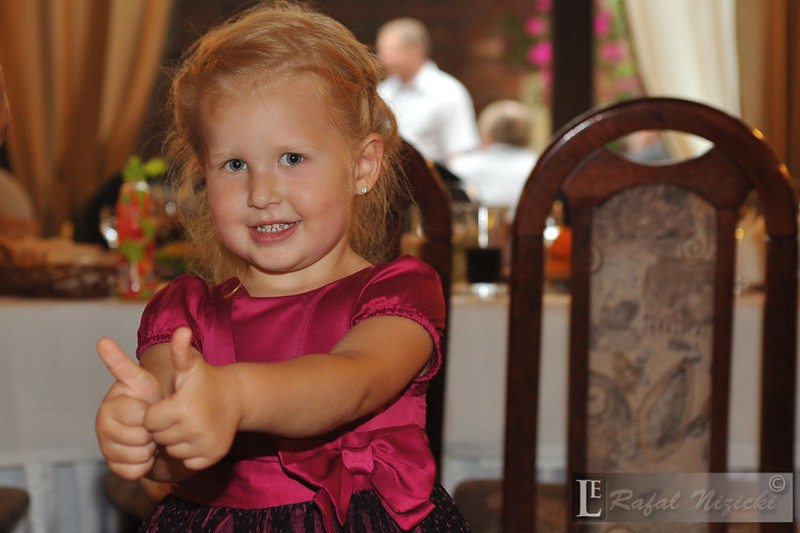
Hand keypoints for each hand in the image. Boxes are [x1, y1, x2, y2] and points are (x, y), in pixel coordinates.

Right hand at [96, 337, 163, 479]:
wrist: (157, 423)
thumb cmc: (149, 398)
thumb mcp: (143, 379)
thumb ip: (125, 363)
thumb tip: (101, 340)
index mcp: (110, 404)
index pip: (138, 414)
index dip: (151, 413)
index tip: (149, 405)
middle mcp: (103, 426)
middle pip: (139, 437)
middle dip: (152, 431)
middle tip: (152, 423)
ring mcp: (106, 447)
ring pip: (137, 455)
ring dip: (150, 448)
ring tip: (149, 436)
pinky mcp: (113, 466)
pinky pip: (134, 471)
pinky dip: (144, 464)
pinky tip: (144, 452)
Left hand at [145, 327, 242, 470]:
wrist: (236, 397)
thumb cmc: (206, 380)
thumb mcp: (191, 365)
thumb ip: (180, 351)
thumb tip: (181, 330)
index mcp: (182, 408)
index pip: (149, 421)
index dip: (156, 412)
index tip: (169, 403)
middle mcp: (194, 429)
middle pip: (159, 437)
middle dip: (164, 426)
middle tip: (179, 413)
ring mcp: (204, 445)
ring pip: (172, 451)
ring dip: (176, 439)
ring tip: (189, 423)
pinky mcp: (212, 457)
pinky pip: (188, 462)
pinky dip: (190, 452)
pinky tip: (198, 435)